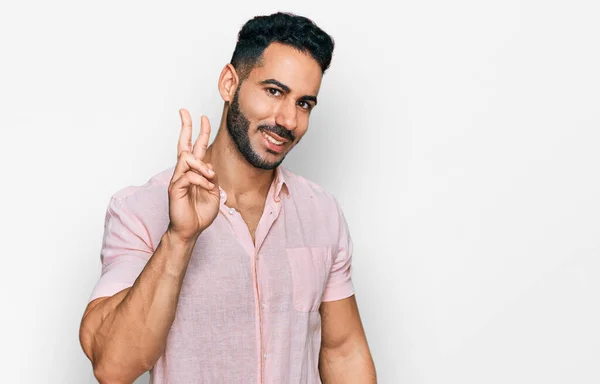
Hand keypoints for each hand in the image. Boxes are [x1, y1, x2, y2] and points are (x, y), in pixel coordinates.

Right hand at [167, 109, 219, 241]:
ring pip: (186, 159)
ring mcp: (178, 179)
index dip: (199, 132)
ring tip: (210, 178)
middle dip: (185, 126)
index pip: (196, 147)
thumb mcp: (214, 191)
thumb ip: (212, 176)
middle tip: (184, 111)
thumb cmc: (200, 212)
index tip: (202, 117)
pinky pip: (188, 176)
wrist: (190, 230)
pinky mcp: (175, 188)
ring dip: (202, 166)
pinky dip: (201, 181)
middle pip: (183, 144)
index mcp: (194, 171)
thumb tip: (209, 165)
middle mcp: (184, 172)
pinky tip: (207, 188)